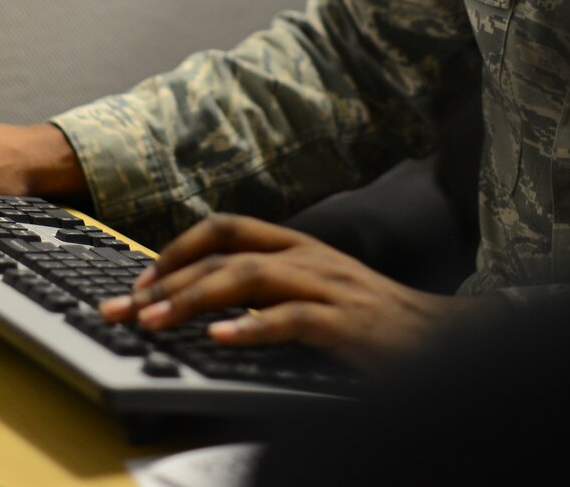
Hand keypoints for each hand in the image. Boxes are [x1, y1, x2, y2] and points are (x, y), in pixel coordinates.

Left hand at [97, 214, 463, 371]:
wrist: (446, 341)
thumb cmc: (375, 325)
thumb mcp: (316, 296)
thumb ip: (269, 293)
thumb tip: (207, 308)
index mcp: (298, 247)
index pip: (227, 228)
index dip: (177, 248)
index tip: (139, 281)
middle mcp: (309, 257)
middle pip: (225, 252)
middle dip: (167, 278)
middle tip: (124, 308)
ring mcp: (329, 287)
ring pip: (248, 278)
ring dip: (194, 299)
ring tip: (155, 321)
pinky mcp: (347, 324)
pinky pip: (292, 320)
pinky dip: (251, 329)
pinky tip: (220, 340)